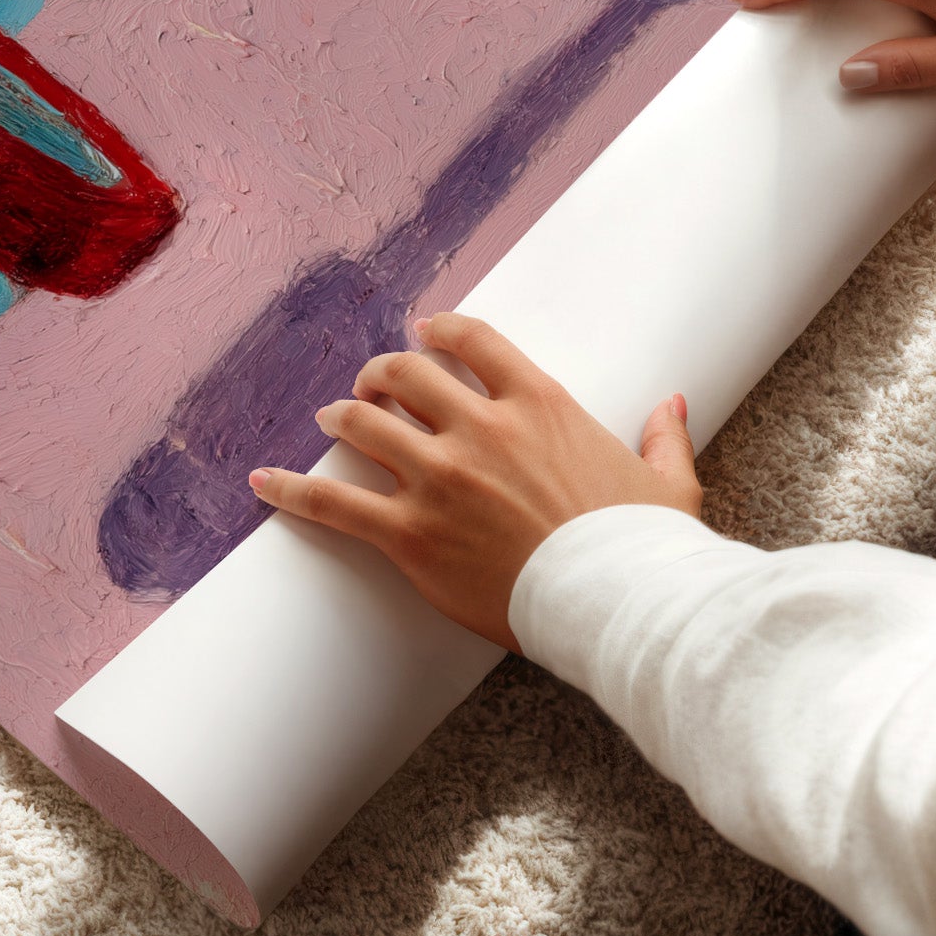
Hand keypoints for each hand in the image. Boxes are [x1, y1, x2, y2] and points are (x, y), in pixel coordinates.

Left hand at [247, 312, 698, 651]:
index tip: (423, 331)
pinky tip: (262, 481)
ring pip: (365, 424)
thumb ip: (663, 436)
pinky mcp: (411, 534)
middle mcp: (481, 428)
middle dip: (381, 373)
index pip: (472, 341)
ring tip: (330, 417)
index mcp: (539, 404)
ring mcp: (440, 478)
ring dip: (342, 416)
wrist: (618, 604)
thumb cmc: (644, 548)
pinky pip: (335, 503)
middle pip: (406, 374)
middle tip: (371, 383)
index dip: (438, 330)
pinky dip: (292, 489)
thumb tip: (673, 404)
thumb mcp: (666, 483)